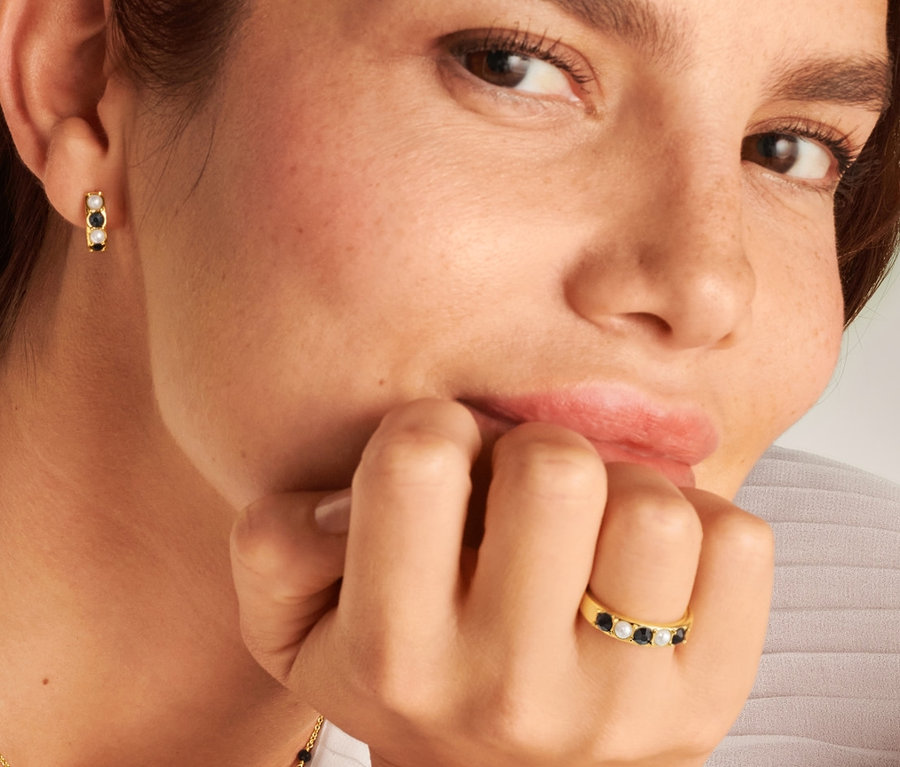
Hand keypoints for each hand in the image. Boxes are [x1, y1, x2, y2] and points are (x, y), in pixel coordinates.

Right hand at [230, 399, 773, 766]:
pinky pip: (742, 542)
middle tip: (531, 492)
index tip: (450, 465)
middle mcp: (507, 687)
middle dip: (538, 451)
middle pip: (554, 468)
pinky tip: (650, 566)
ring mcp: (618, 705)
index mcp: (395, 653)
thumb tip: (351, 494)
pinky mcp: (708, 703)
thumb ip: (277, 544)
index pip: (419, 459)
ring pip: (657, 506)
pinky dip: (703, 527)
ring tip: (596, 530)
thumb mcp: (298, 628)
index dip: (436, 428)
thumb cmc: (412, 685)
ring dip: (625, 488)